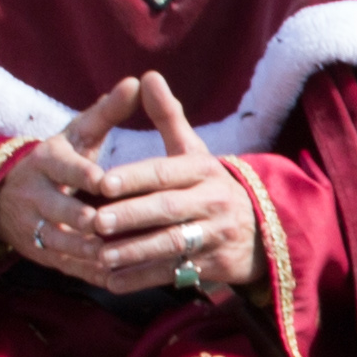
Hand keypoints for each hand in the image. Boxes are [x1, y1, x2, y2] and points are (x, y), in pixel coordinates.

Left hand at [0, 74, 255, 298]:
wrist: (262, 229)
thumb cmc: (210, 185)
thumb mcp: (195, 151)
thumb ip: (167, 116)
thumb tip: (146, 75)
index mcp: (203, 170)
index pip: (164, 172)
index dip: (133, 178)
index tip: (101, 183)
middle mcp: (213, 201)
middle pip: (167, 209)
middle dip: (130, 216)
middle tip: (95, 222)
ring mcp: (215, 235)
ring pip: (170, 244)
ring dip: (135, 253)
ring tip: (102, 256)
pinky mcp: (214, 265)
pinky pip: (174, 273)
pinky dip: (143, 279)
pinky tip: (114, 281)